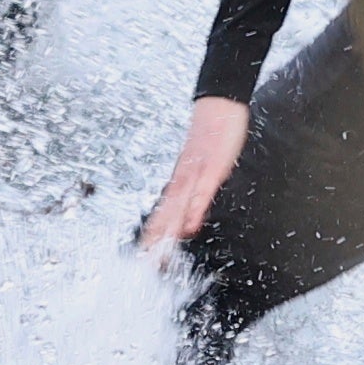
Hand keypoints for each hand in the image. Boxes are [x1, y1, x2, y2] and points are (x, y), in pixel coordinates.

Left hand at [137, 95, 252, 257]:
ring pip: (179, 205)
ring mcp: (196, 173)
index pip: (165, 209)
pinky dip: (194, 209)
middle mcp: (184, 177)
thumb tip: (188, 213)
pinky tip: (189, 226)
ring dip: (169, 228)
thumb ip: (196, 188)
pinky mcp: (212, 168)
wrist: (218, 105)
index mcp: (182, 177)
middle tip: (146, 259)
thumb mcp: (204, 163)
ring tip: (159, 249)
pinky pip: (201, 192)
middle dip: (157, 236)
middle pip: (167, 212)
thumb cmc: (212, 133)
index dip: (154, 230)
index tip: (145, 251)